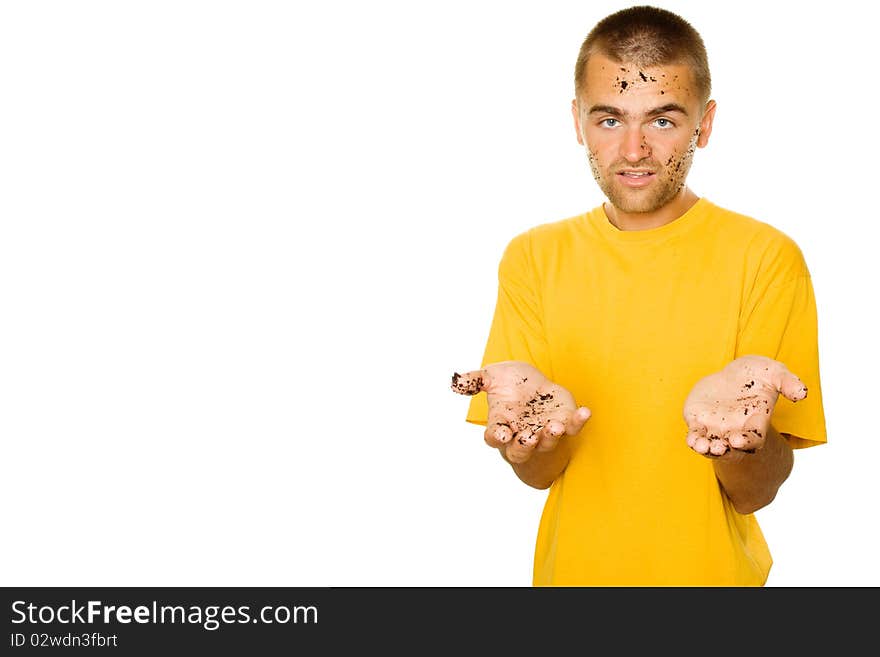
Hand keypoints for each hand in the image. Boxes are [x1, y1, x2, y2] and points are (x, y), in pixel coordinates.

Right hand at [451, 361, 591, 463]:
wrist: (534, 381)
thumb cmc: (510, 383)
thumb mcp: (492, 377)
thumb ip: (475, 380)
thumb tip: (455, 381)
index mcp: (501, 424)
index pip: (495, 437)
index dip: (497, 437)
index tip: (502, 434)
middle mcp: (522, 433)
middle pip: (520, 451)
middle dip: (524, 446)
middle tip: (528, 438)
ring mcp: (544, 431)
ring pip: (547, 443)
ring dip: (550, 437)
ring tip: (555, 427)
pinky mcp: (565, 423)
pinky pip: (573, 428)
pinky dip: (578, 422)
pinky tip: (584, 412)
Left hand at [683, 355, 806, 459]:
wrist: (736, 373)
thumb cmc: (760, 376)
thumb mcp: (776, 374)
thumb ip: (788, 383)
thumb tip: (801, 394)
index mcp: (756, 423)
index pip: (754, 439)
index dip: (747, 442)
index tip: (738, 441)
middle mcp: (736, 430)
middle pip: (731, 449)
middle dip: (724, 451)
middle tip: (719, 447)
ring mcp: (716, 427)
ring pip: (710, 445)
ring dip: (705, 449)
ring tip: (701, 446)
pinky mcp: (699, 421)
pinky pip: (695, 434)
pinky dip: (693, 439)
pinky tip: (691, 440)